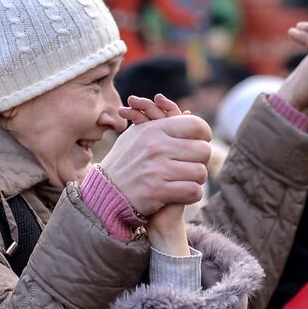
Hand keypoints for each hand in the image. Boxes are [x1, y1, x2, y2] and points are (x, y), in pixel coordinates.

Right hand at [103, 94, 211, 215]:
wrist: (104, 193)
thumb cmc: (123, 163)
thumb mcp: (136, 135)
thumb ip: (160, 123)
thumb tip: (187, 113)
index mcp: (153, 130)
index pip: (196, 125)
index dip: (204, 135)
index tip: (199, 144)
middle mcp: (157, 147)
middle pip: (203, 150)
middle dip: (200, 160)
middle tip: (191, 166)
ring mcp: (158, 170)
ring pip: (200, 172)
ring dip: (196, 179)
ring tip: (185, 180)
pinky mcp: (158, 191)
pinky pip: (193, 191)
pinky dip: (192, 195)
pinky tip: (182, 194)